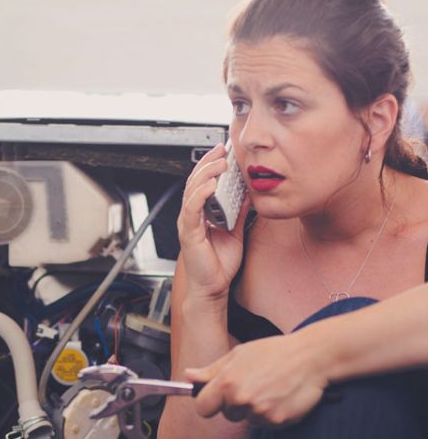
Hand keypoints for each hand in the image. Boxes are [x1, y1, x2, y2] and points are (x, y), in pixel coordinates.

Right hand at [178, 143, 249, 299]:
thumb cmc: (219, 263)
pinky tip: (211, 185)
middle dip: (208, 163)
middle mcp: (192, 215)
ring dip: (205, 174)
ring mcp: (188, 223)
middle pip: (194, 181)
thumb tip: (248, 194)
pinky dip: (200, 195)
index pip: (202, 182)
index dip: (210, 165)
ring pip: (191, 191)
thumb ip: (238, 211)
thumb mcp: (235, 230)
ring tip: (219, 163)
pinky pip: (191, 210)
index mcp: (201, 213)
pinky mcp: (188, 234)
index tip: (223, 151)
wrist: (213, 287)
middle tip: (221, 151)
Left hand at [185, 334, 329, 426]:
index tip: (214, 398)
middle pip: (226, 415)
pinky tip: (279, 397)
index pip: (202, 407)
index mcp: (227, 382)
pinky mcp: (278, 422)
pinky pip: (266, 424)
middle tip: (252, 384)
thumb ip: (211, 370)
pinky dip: (271, 414)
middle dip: (234, 404)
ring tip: (269, 388)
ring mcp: (260, 412)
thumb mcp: (238, 354)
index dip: (207, 402)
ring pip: (247, 420)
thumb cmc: (274, 352)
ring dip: (254, 409)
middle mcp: (241, 399)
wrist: (310, 358)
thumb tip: (189, 376)